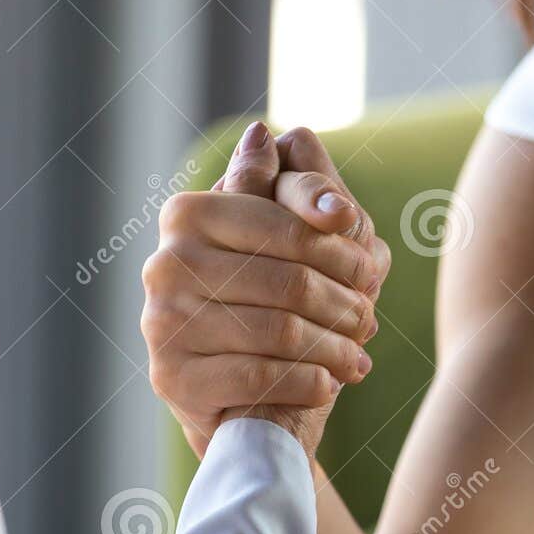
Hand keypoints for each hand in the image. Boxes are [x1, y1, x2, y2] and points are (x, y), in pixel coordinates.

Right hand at [141, 121, 390, 459]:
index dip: (340, 249)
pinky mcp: (171, 378)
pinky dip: (309, 381)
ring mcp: (162, 321)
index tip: (371, 270)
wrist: (231, 399)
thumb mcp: (282, 240)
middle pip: (290, 280)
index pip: (286, 224)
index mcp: (188, 213)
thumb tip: (264, 133)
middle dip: (344, 303)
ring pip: (280, 329)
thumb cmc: (263, 304)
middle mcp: (164, 262)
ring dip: (334, 347)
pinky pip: (261, 375)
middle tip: (368, 321)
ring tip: (356, 356)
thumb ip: (284, 188)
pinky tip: (329, 384)